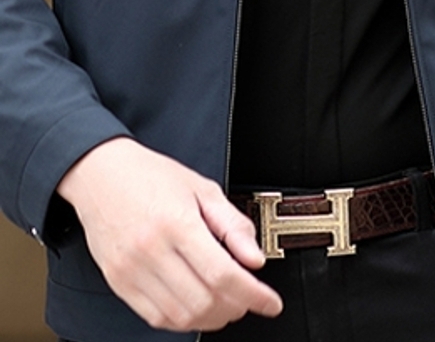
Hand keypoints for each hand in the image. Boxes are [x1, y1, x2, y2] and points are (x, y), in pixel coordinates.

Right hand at [57, 137, 282, 332]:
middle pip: (204, 301)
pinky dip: (183, 321)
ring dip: (212, 318)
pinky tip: (197, 306)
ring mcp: (131, 271)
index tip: (271, 303)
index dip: (253, 295)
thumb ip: (233, 225)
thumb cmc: (152, 176)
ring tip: (227, 304)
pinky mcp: (119, 284)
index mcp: (177, 222)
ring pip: (181, 316)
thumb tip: (255, 260)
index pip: (222, 274)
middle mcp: (152, 250)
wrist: (101, 175)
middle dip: (235, 307)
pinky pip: (156, 317)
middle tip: (249, 299)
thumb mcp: (202, 188)